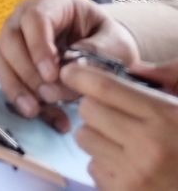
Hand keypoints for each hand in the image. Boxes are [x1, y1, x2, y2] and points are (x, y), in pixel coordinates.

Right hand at [0, 0, 141, 123]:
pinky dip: (15, 94)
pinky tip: (35, 112)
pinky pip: (2, 72)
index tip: (52, 75)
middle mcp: (26, 14)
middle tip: (48, 96)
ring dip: (14, 85)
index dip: (38, 46)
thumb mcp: (117, 44)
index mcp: (54, 1)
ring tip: (34, 111)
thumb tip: (71, 70)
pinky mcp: (10, 56)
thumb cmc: (110, 42)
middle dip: (26, 70)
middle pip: (10, 36)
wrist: (106, 51)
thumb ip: (98, 52)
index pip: (35, 18)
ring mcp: (15, 34)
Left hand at [66, 59, 177, 188]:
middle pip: (87, 110)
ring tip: (125, 143)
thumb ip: (168, 80)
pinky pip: (93, 168)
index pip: (104, 87)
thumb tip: (133, 67)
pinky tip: (130, 167)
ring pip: (85, 138)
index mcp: (166, 117)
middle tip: (114, 115)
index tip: (72, 73)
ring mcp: (134, 173)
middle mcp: (147, 145)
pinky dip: (105, 165)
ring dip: (98, 137)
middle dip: (95, 107)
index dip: (81, 75)